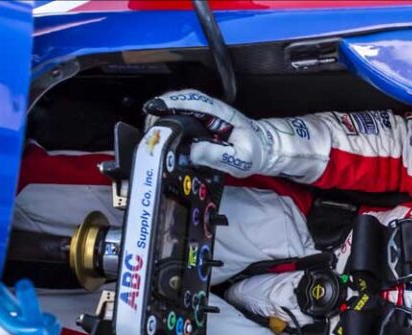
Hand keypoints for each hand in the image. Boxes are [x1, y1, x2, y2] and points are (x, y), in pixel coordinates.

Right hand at [144, 89, 272, 177]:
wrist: (263, 152)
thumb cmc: (254, 152)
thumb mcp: (240, 158)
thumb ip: (218, 155)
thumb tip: (192, 151)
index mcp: (222, 113)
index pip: (196, 100)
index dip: (174, 101)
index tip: (156, 106)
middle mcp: (211, 111)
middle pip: (181, 101)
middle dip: (161, 108)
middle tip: (147, 123)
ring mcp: (205, 117)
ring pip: (179, 110)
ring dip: (162, 117)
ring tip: (149, 130)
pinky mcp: (200, 127)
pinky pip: (181, 121)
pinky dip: (168, 126)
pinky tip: (160, 135)